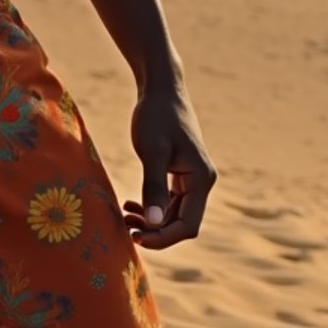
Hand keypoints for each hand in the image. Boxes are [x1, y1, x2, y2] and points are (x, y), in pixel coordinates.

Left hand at [123, 86, 216, 249]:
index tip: (138, 239)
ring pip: (175, 213)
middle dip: (155, 230)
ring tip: (125, 218)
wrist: (160, 88)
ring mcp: (193, 177)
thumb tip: (153, 224)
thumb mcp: (152, 151)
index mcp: (201, 180)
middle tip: (126, 229)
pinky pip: (170, 200)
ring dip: (153, 220)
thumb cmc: (155, 116)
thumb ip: (154, 187)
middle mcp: (202, 182)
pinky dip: (153, 206)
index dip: (164, 237)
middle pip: (182, 222)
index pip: (187, 225)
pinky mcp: (181, 172)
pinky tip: (132, 204)